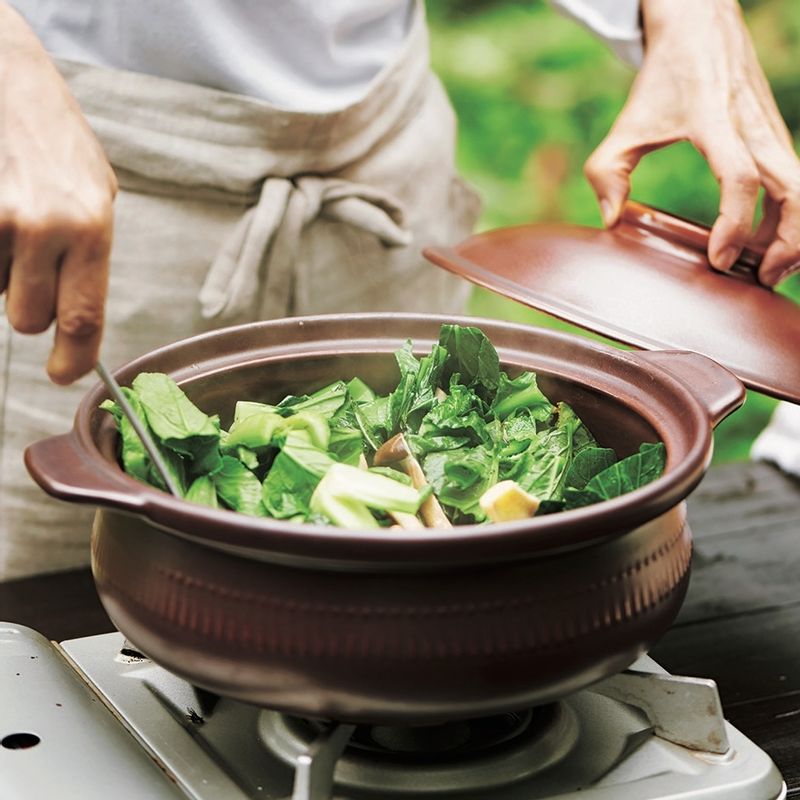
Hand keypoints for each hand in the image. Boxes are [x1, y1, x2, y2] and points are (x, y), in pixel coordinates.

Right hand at [0, 3, 116, 383]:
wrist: (4, 76)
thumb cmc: (55, 138)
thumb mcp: (96, 193)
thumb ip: (89, 256)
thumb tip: (77, 321)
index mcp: (90, 226)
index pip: (82, 319)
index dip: (73, 360)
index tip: (63, 374)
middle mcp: (42, 227)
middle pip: (28, 317)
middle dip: (30, 302)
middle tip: (32, 260)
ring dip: (0, 268)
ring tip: (10, 215)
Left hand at [584, 0, 799, 285]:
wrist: (701, 25)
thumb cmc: (664, 76)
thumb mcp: (628, 122)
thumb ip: (608, 171)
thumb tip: (610, 221)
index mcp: (716, 122)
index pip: (739, 177)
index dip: (734, 222)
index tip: (718, 258)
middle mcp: (755, 128)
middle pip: (795, 190)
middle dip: (787, 241)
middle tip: (760, 278)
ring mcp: (771, 132)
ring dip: (794, 234)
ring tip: (766, 271)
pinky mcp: (775, 138)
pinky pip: (795, 183)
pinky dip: (789, 217)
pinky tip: (764, 245)